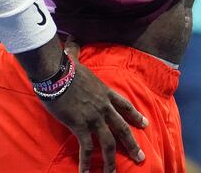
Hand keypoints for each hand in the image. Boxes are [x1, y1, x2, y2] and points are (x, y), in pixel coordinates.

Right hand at [44, 41, 147, 172]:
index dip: (135, 115)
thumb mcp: (75, 59)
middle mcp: (103, 106)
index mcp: (104, 91)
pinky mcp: (80, 126)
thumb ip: (76, 52)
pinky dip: (86, 163)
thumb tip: (71, 40)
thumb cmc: (64, 66)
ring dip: (112, 160)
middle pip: (123, 127)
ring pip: (108, 142)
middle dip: (132, 144)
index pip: (125, 105)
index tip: (144, 124)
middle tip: (141, 157)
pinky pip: (86, 148)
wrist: (56, 73)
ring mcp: (93, 117)